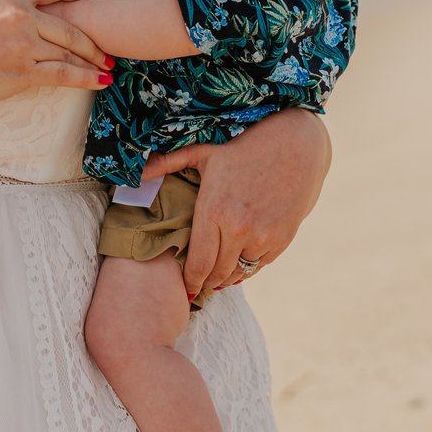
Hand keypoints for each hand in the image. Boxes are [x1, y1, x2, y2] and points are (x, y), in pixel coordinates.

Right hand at [0, 0, 111, 109]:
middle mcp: (20, 13)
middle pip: (71, 25)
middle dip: (94, 40)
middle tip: (108, 48)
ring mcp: (22, 43)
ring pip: (70, 51)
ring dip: (93, 61)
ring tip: (107, 66)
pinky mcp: (21, 71)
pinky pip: (63, 74)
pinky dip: (86, 78)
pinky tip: (100, 81)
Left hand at [141, 108, 330, 300]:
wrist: (295, 142)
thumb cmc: (245, 144)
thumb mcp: (204, 151)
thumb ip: (169, 163)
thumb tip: (137, 173)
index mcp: (213, 211)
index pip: (198, 264)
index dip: (190, 282)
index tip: (186, 288)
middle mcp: (238, 229)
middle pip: (217, 274)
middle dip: (206, 283)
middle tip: (199, 287)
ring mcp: (263, 236)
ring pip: (239, 272)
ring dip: (227, 278)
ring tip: (218, 278)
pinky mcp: (282, 238)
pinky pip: (260, 264)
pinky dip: (249, 267)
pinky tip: (240, 264)